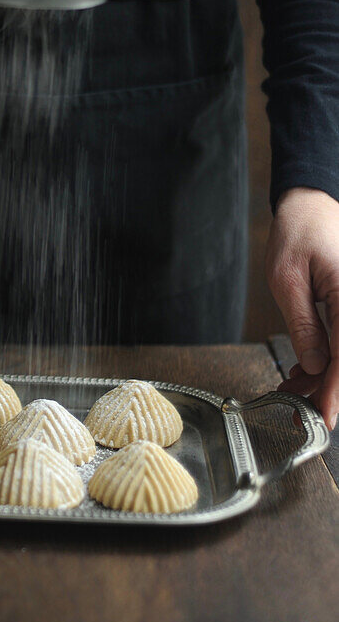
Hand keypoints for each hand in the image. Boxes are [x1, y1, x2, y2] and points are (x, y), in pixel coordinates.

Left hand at [266, 186, 338, 429]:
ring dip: (329, 376)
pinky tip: (306, 370)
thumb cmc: (298, 233)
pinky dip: (330, 360)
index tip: (325, 417)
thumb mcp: (288, 280)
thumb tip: (316, 365)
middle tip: (302, 408)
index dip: (336, 391)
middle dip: (332, 389)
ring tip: (296, 388)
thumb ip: (304, 325)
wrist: (310, 205)